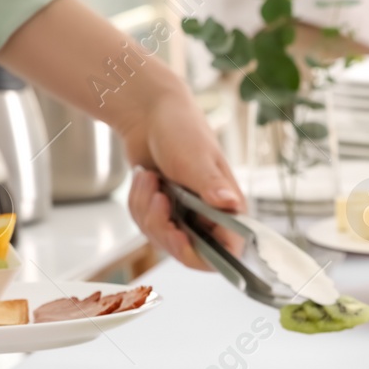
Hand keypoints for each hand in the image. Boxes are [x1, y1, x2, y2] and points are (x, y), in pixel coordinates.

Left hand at [120, 88, 243, 269]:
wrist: (149, 115)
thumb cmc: (181, 129)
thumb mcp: (195, 158)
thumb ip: (212, 184)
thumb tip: (231, 203)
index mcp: (229, 209)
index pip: (227, 251)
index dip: (202, 253)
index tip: (179, 236)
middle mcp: (210, 218)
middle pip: (188, 251)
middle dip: (164, 227)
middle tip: (158, 198)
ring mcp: (186, 217)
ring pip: (161, 240)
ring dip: (146, 209)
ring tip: (150, 178)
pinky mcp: (164, 213)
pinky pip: (146, 226)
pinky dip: (138, 204)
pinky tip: (144, 179)